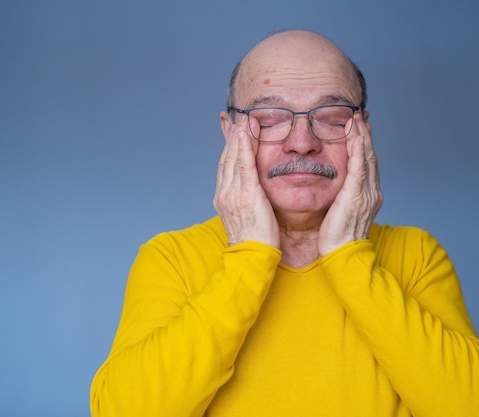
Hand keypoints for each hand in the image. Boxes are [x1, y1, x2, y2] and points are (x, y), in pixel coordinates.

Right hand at [213, 122, 279, 247]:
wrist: (251, 258)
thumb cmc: (254, 241)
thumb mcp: (247, 216)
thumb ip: (247, 200)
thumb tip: (253, 192)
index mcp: (224, 197)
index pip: (226, 164)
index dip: (228, 146)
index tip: (232, 129)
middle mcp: (224, 192)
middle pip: (226, 157)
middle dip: (231, 136)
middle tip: (235, 116)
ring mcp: (232, 193)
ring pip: (233, 158)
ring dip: (238, 135)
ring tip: (243, 118)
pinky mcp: (246, 194)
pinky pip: (244, 166)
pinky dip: (243, 148)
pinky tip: (245, 133)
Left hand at [318, 113, 382, 255]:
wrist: (343, 256)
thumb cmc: (338, 239)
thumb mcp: (341, 213)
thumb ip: (342, 198)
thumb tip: (336, 190)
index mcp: (368, 195)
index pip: (367, 163)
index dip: (364, 144)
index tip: (360, 127)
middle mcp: (371, 192)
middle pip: (370, 156)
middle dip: (365, 134)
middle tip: (360, 115)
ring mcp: (366, 194)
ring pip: (367, 158)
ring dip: (362, 136)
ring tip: (357, 118)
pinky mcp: (356, 196)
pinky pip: (359, 169)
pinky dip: (359, 151)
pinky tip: (356, 137)